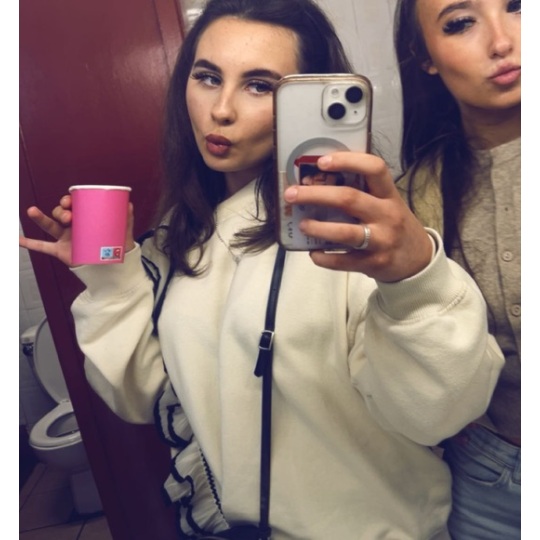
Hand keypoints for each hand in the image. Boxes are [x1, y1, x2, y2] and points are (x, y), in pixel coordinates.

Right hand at [19, 195, 135, 266]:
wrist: (112, 269)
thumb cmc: (116, 248)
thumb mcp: (122, 233)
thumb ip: (126, 220)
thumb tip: (129, 204)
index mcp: (86, 218)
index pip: (74, 204)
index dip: (69, 199)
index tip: (71, 200)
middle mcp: (74, 226)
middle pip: (61, 212)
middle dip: (61, 211)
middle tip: (68, 217)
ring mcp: (65, 238)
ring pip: (49, 225)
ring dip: (40, 217)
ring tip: (32, 211)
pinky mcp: (61, 251)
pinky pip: (43, 246)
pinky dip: (30, 243)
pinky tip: (17, 239)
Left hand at [283, 152, 432, 282]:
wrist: (418, 260)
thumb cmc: (394, 226)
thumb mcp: (387, 204)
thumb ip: (363, 193)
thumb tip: (318, 183)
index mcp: (389, 195)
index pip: (374, 169)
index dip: (347, 161)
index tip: (322, 161)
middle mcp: (387, 215)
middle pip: (349, 199)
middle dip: (316, 195)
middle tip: (292, 194)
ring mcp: (381, 241)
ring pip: (345, 233)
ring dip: (318, 228)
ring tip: (302, 225)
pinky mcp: (374, 264)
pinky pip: (344, 261)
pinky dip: (324, 258)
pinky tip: (313, 253)